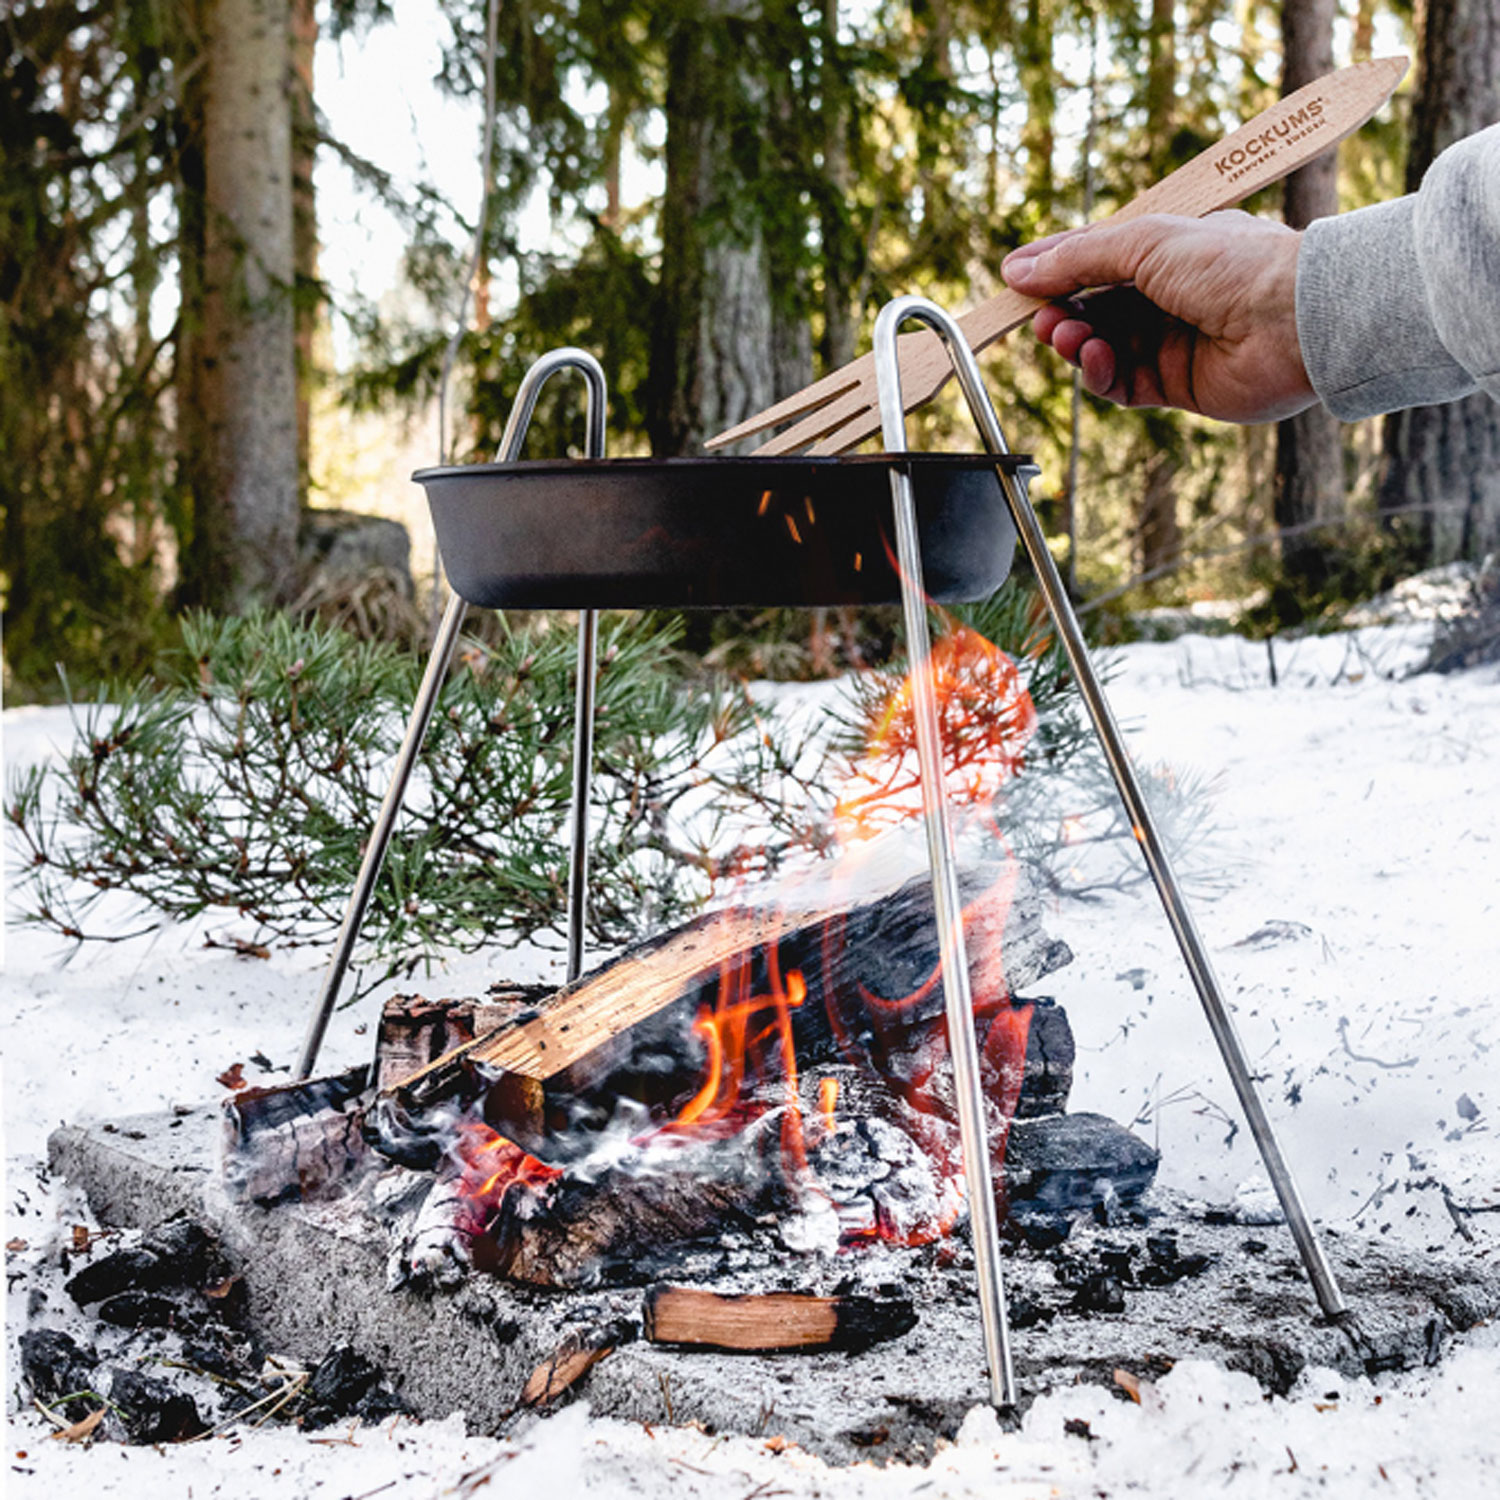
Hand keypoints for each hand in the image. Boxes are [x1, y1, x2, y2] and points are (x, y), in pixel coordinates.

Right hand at [1001, 211, 1315, 423]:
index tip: (1017, 280)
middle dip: (1061, 312)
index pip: (1099, 260)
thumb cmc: (1235, 264)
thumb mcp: (1145, 241)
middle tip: (1039, 317)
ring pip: (1102, 349)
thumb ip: (1079, 257)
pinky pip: (1122, 384)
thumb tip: (1018, 268)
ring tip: (1063, 335)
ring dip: (1076, 343)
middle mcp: (1171, 297)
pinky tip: (1092, 357)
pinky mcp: (1178, 386)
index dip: (1058, 270)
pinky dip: (1100, 374)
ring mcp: (1173, 343)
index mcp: (1170, 250)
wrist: (1293, 318)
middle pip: (1094, 309)